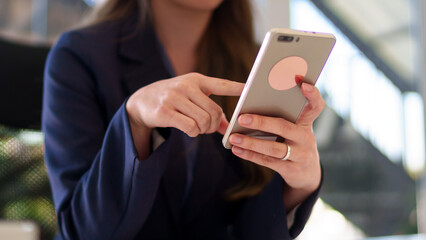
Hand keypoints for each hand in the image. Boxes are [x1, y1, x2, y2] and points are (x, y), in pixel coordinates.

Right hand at [126, 72, 243, 157]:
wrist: (141, 100)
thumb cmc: (173, 99)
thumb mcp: (191, 98)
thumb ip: (210, 110)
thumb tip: (228, 128)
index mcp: (196, 79)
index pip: (221, 84)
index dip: (237, 88)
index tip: (251, 89)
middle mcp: (186, 86)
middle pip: (214, 112)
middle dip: (214, 124)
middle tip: (208, 127)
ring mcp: (174, 98)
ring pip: (203, 121)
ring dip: (204, 130)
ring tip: (198, 128)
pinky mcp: (165, 112)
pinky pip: (190, 128)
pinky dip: (194, 133)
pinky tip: (189, 130)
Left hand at [228, 83, 324, 209]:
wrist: (307, 173)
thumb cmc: (294, 142)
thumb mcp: (295, 128)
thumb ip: (282, 116)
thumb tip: (251, 104)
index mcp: (306, 122)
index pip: (316, 106)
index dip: (313, 95)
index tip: (303, 84)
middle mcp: (306, 137)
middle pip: (284, 127)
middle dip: (261, 122)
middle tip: (241, 118)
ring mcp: (301, 155)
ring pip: (273, 148)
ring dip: (251, 142)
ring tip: (233, 137)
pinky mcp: (292, 169)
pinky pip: (268, 161)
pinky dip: (250, 155)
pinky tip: (237, 149)